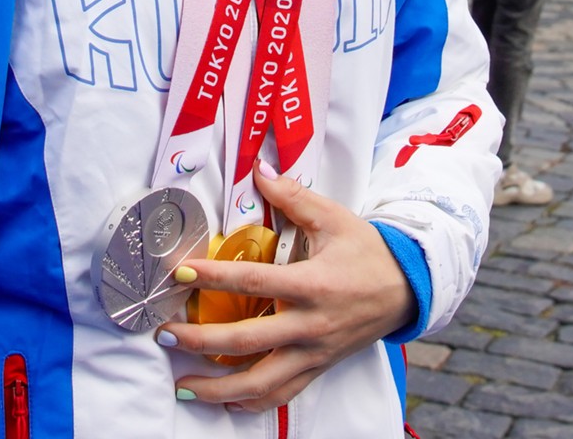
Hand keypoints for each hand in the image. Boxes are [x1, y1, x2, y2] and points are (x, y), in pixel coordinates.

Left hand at [157, 163, 416, 412]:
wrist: (408, 288)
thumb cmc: (368, 251)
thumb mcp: (335, 218)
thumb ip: (294, 196)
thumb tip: (259, 169)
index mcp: (313, 284)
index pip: (254, 281)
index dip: (214, 277)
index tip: (181, 272)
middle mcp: (311, 324)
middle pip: (246, 341)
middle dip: (200, 341)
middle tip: (165, 334)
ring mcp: (314, 352)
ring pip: (260, 383)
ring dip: (216, 389)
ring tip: (182, 385)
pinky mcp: (318, 367)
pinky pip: (281, 395)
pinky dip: (249, 403)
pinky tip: (223, 401)